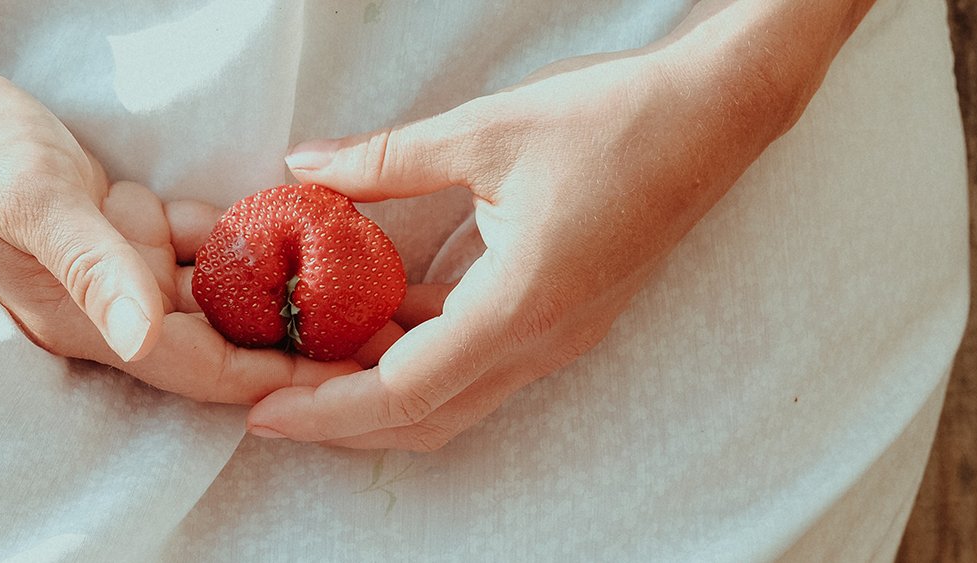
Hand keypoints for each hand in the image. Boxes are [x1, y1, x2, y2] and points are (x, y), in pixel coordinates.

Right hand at [0, 0, 364, 402]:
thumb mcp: (28, 198)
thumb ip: (90, 266)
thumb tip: (143, 337)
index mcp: (86, 316)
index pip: (201, 366)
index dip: (276, 375)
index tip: (351, 373)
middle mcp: (110, 303)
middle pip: (223, 339)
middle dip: (297, 339)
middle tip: (382, 322)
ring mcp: (117, 263)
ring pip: (220, 289)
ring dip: (285, 286)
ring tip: (363, 277)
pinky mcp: (121, 222)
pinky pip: (203, 239)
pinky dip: (250, 231)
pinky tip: (305, 219)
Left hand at [243, 1, 868, 448]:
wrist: (714, 114)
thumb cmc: (613, 120)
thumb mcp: (483, 132)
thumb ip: (384, 160)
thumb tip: (303, 167)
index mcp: (520, 307)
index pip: (404, 391)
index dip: (326, 410)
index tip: (262, 412)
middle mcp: (541, 341)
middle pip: (424, 417)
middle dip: (340, 419)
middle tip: (267, 398)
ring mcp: (558, 336)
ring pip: (452, 397)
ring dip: (378, 391)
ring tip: (305, 362)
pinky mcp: (562, 317)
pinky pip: (477, 362)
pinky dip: (418, 356)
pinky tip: (370, 318)